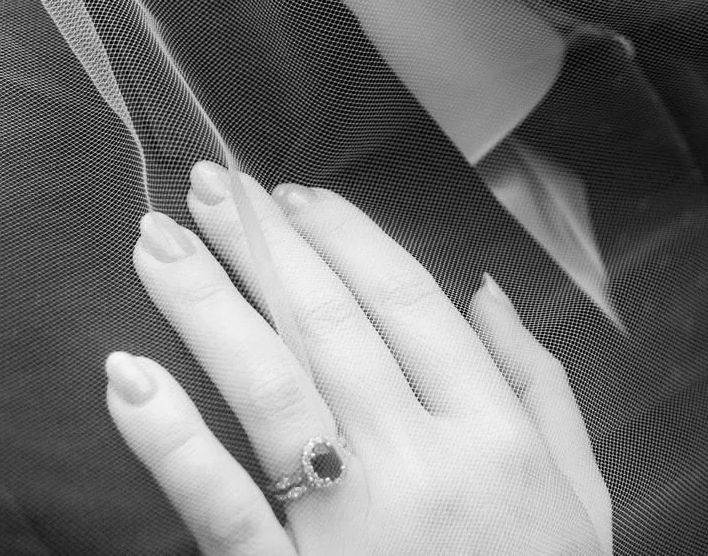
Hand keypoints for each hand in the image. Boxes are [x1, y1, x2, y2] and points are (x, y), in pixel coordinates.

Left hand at [105, 162, 611, 555]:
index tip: (296, 197)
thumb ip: (542, 384)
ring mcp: (351, 525)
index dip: (346, 239)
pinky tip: (128, 377)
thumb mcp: (579, 494)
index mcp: (493, 434)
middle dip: (263, 246)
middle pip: (329, 328)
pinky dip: (169, 439)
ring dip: (206, 306)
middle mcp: (422, 464)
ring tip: (156, 243)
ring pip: (269, 389)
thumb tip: (484, 292)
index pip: (408, 304)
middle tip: (209, 186)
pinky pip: (218, 505)